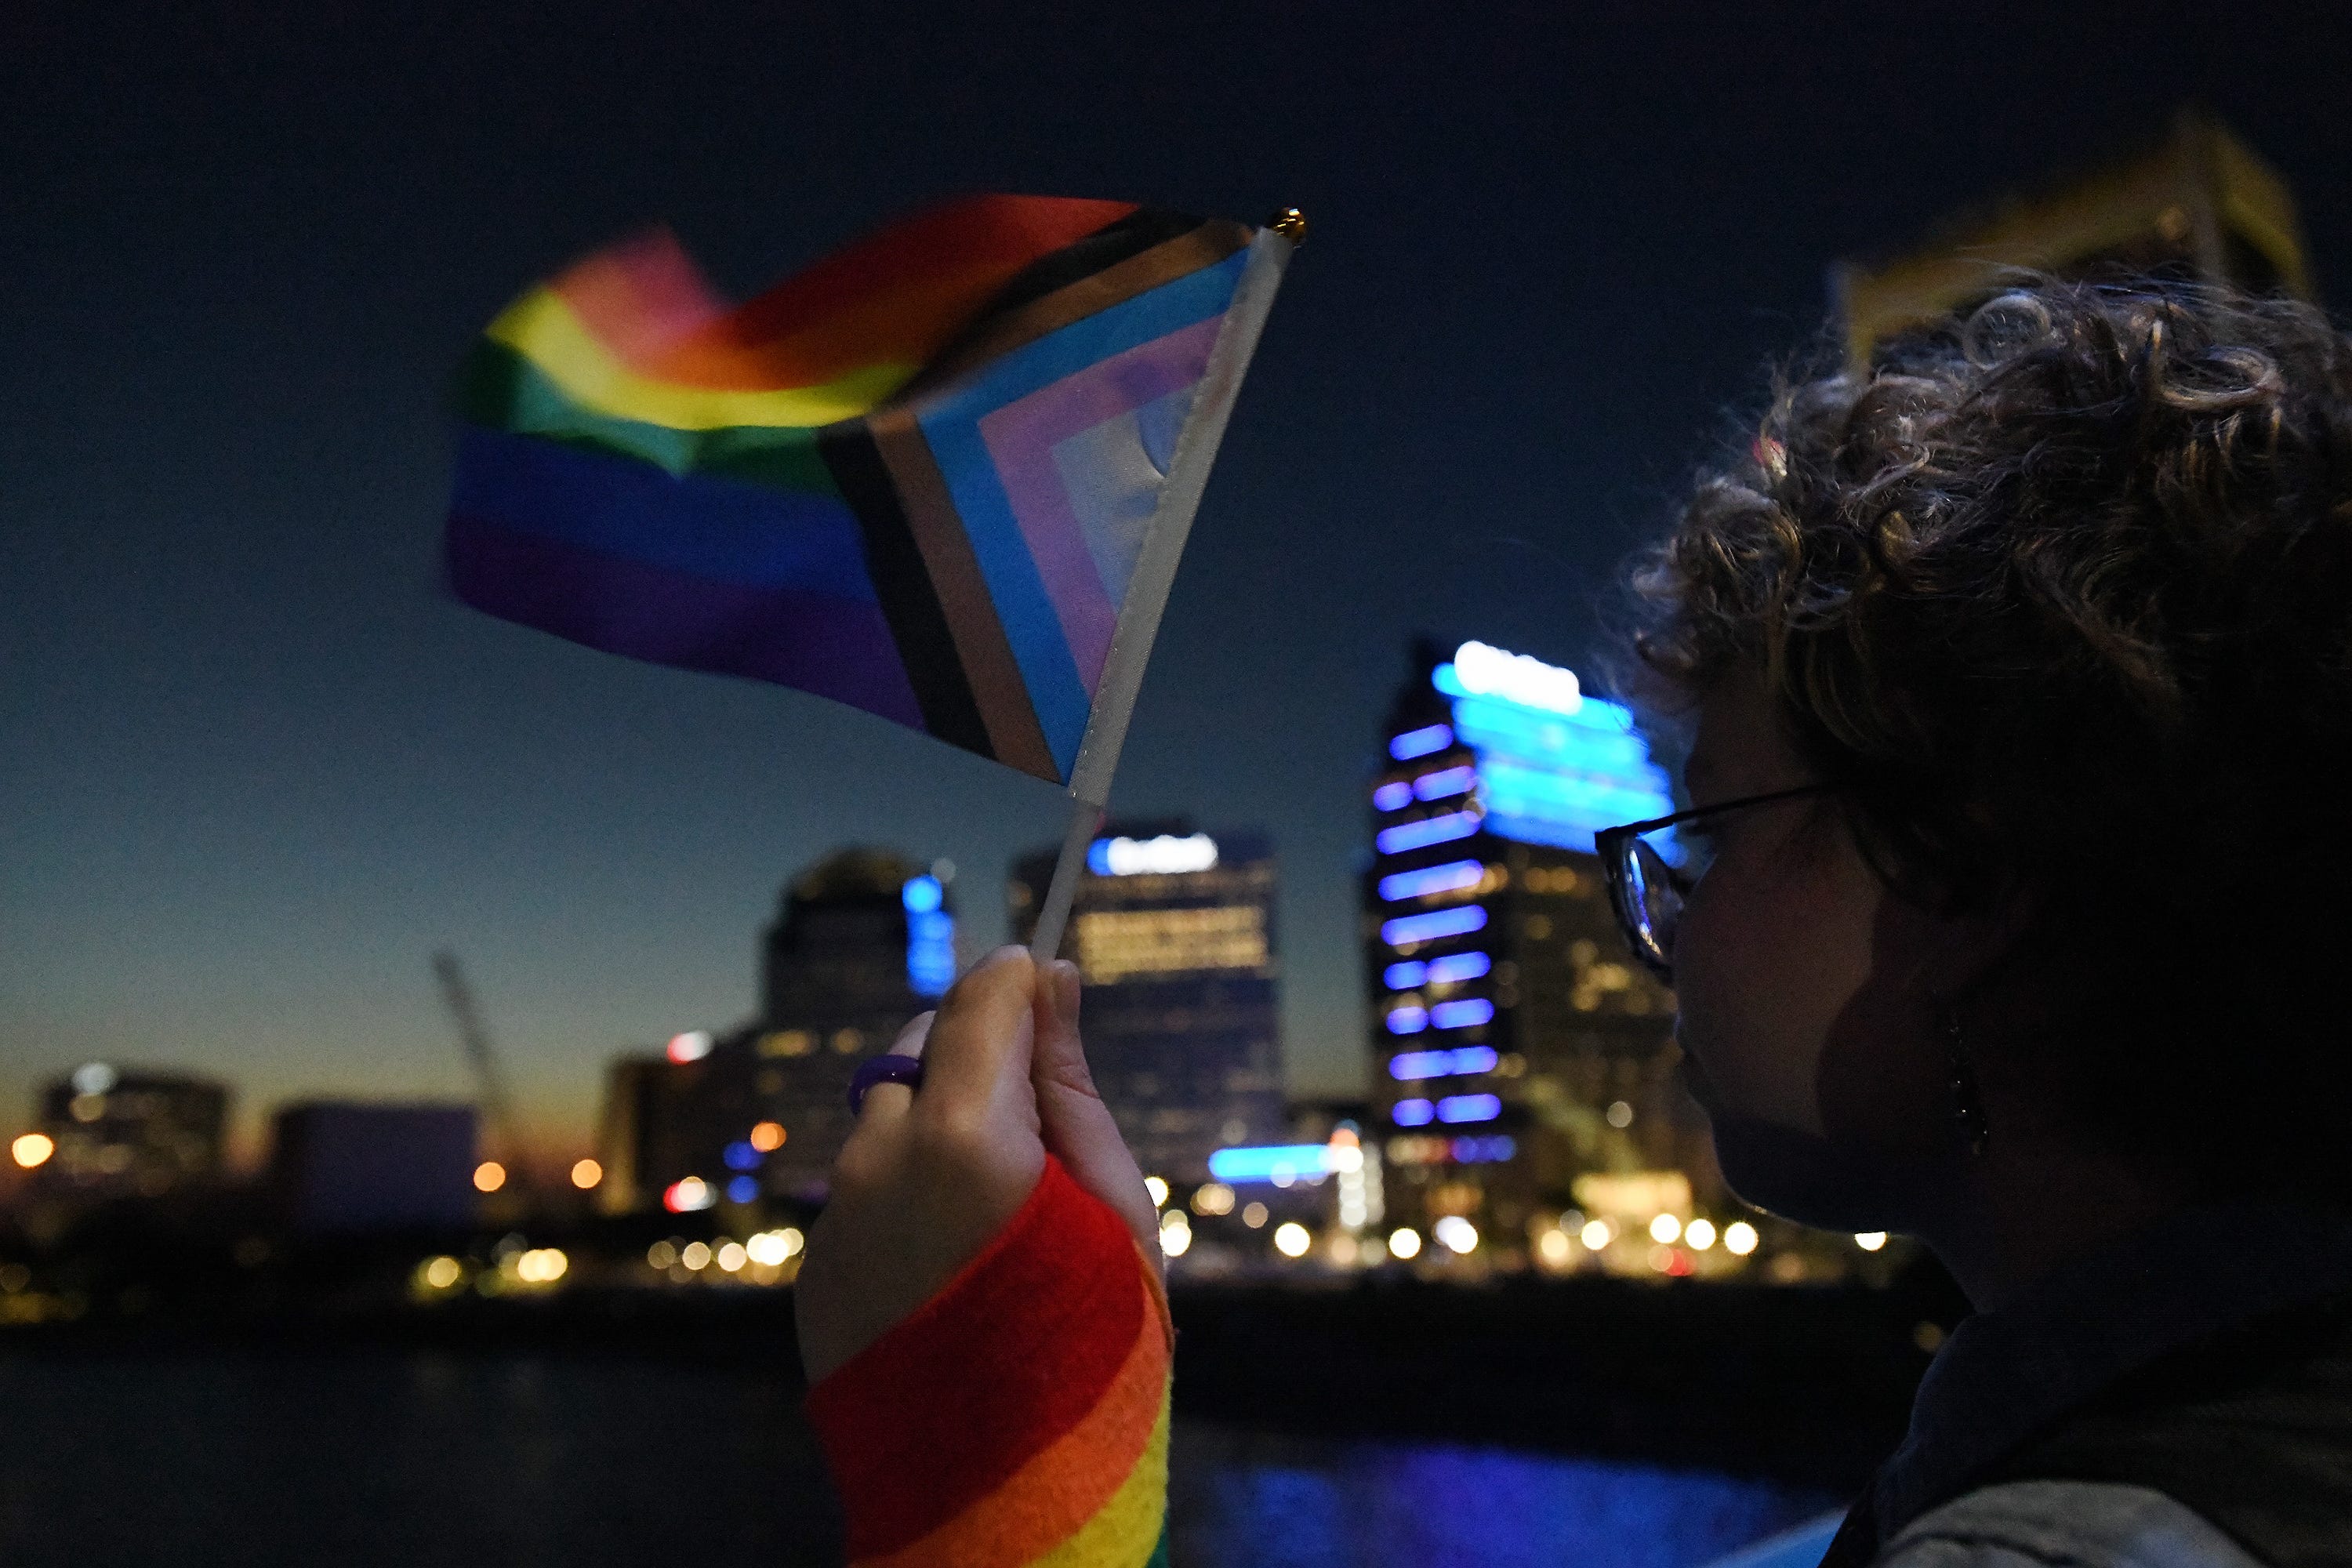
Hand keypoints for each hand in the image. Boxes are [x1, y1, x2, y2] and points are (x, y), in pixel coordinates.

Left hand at [794, 946, 1158, 1384]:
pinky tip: (957, 1261)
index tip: (1045, 972)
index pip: (978, 1005)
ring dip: (936, 1131)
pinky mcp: (817, 1269)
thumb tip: (1054, 982)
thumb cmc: (1091, 1344)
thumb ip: (1069, 1086)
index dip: (1016, 979)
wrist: (1000, 1491)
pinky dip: (907, 1199)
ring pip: (886, 1123)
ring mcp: (839, 1219)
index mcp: (962, 1137)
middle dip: (971, 1056)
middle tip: (1035, 1115)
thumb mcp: (1113, 1207)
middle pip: (920, 1050)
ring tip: (1000, 1212)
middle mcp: (879, 1162)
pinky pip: (864, 1196)